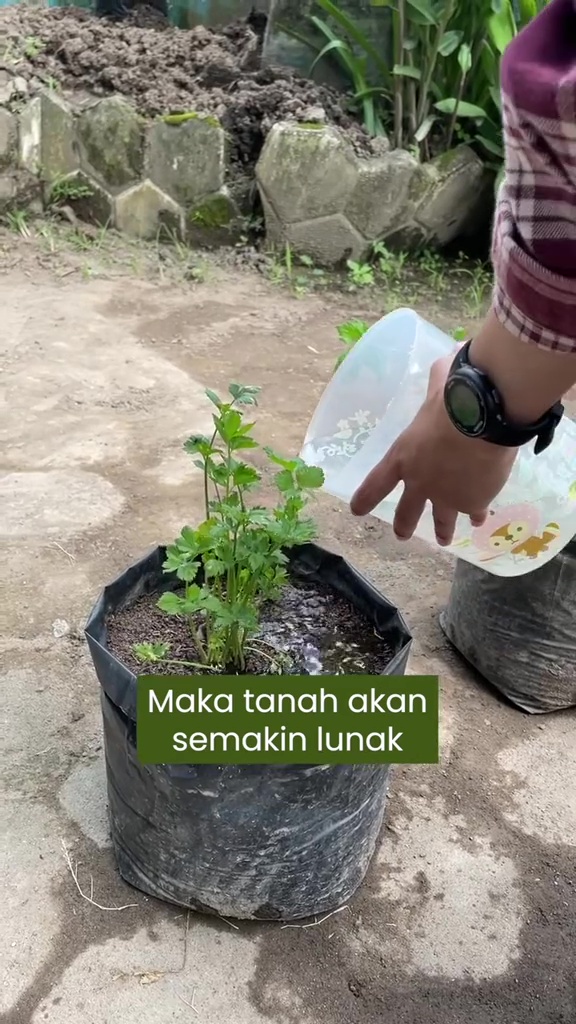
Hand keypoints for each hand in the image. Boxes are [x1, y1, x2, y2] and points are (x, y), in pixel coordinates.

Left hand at [350, 353, 517, 545]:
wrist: (483, 420)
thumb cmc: (454, 397)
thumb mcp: (440, 382)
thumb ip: (439, 377)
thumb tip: (451, 357)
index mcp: (403, 456)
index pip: (376, 483)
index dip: (366, 498)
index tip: (357, 511)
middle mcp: (421, 482)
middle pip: (407, 511)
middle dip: (404, 525)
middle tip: (402, 534)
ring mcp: (447, 496)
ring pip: (442, 521)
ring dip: (442, 531)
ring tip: (443, 540)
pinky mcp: (473, 502)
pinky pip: (474, 512)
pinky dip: (477, 515)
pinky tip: (480, 520)